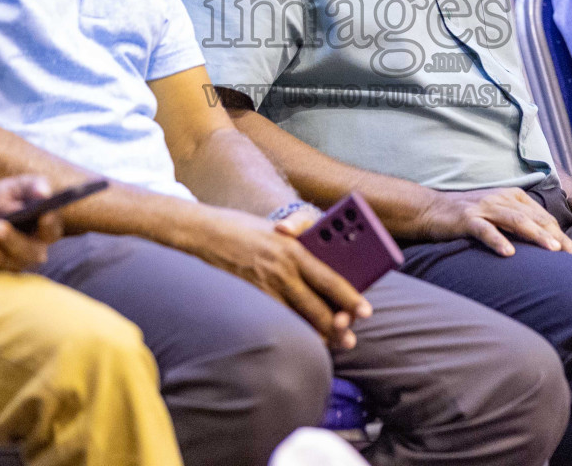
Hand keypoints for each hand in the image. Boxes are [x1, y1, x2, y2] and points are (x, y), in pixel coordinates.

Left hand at [0, 175, 64, 271]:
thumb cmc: (9, 197)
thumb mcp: (19, 186)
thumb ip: (33, 186)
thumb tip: (43, 193)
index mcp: (44, 231)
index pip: (51, 231)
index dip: (49, 225)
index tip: (44, 215)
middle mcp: (31, 252)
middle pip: (25, 252)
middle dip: (10, 240)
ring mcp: (9, 262)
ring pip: (0, 261)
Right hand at [189, 207, 370, 349]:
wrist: (205, 233)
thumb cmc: (245, 230)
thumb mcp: (279, 231)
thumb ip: (303, 248)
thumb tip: (328, 267)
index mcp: (295, 250)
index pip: (330, 279)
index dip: (351, 298)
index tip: (366, 312)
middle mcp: (282, 270)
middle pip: (318, 308)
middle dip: (337, 326)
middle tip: (349, 338)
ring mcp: (265, 287)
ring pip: (299, 320)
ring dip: (317, 334)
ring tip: (332, 342)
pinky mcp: (250, 298)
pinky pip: (277, 321)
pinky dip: (293, 331)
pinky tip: (301, 336)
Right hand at [416, 187, 571, 257]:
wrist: (430, 209)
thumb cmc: (468, 217)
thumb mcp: (497, 214)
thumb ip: (519, 223)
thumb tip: (547, 244)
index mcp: (513, 197)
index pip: (543, 217)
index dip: (561, 234)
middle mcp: (501, 199)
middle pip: (535, 219)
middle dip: (557, 237)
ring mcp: (484, 208)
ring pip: (515, 221)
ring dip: (536, 235)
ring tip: (553, 250)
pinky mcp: (466, 219)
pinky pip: (485, 230)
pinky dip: (497, 240)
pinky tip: (508, 253)